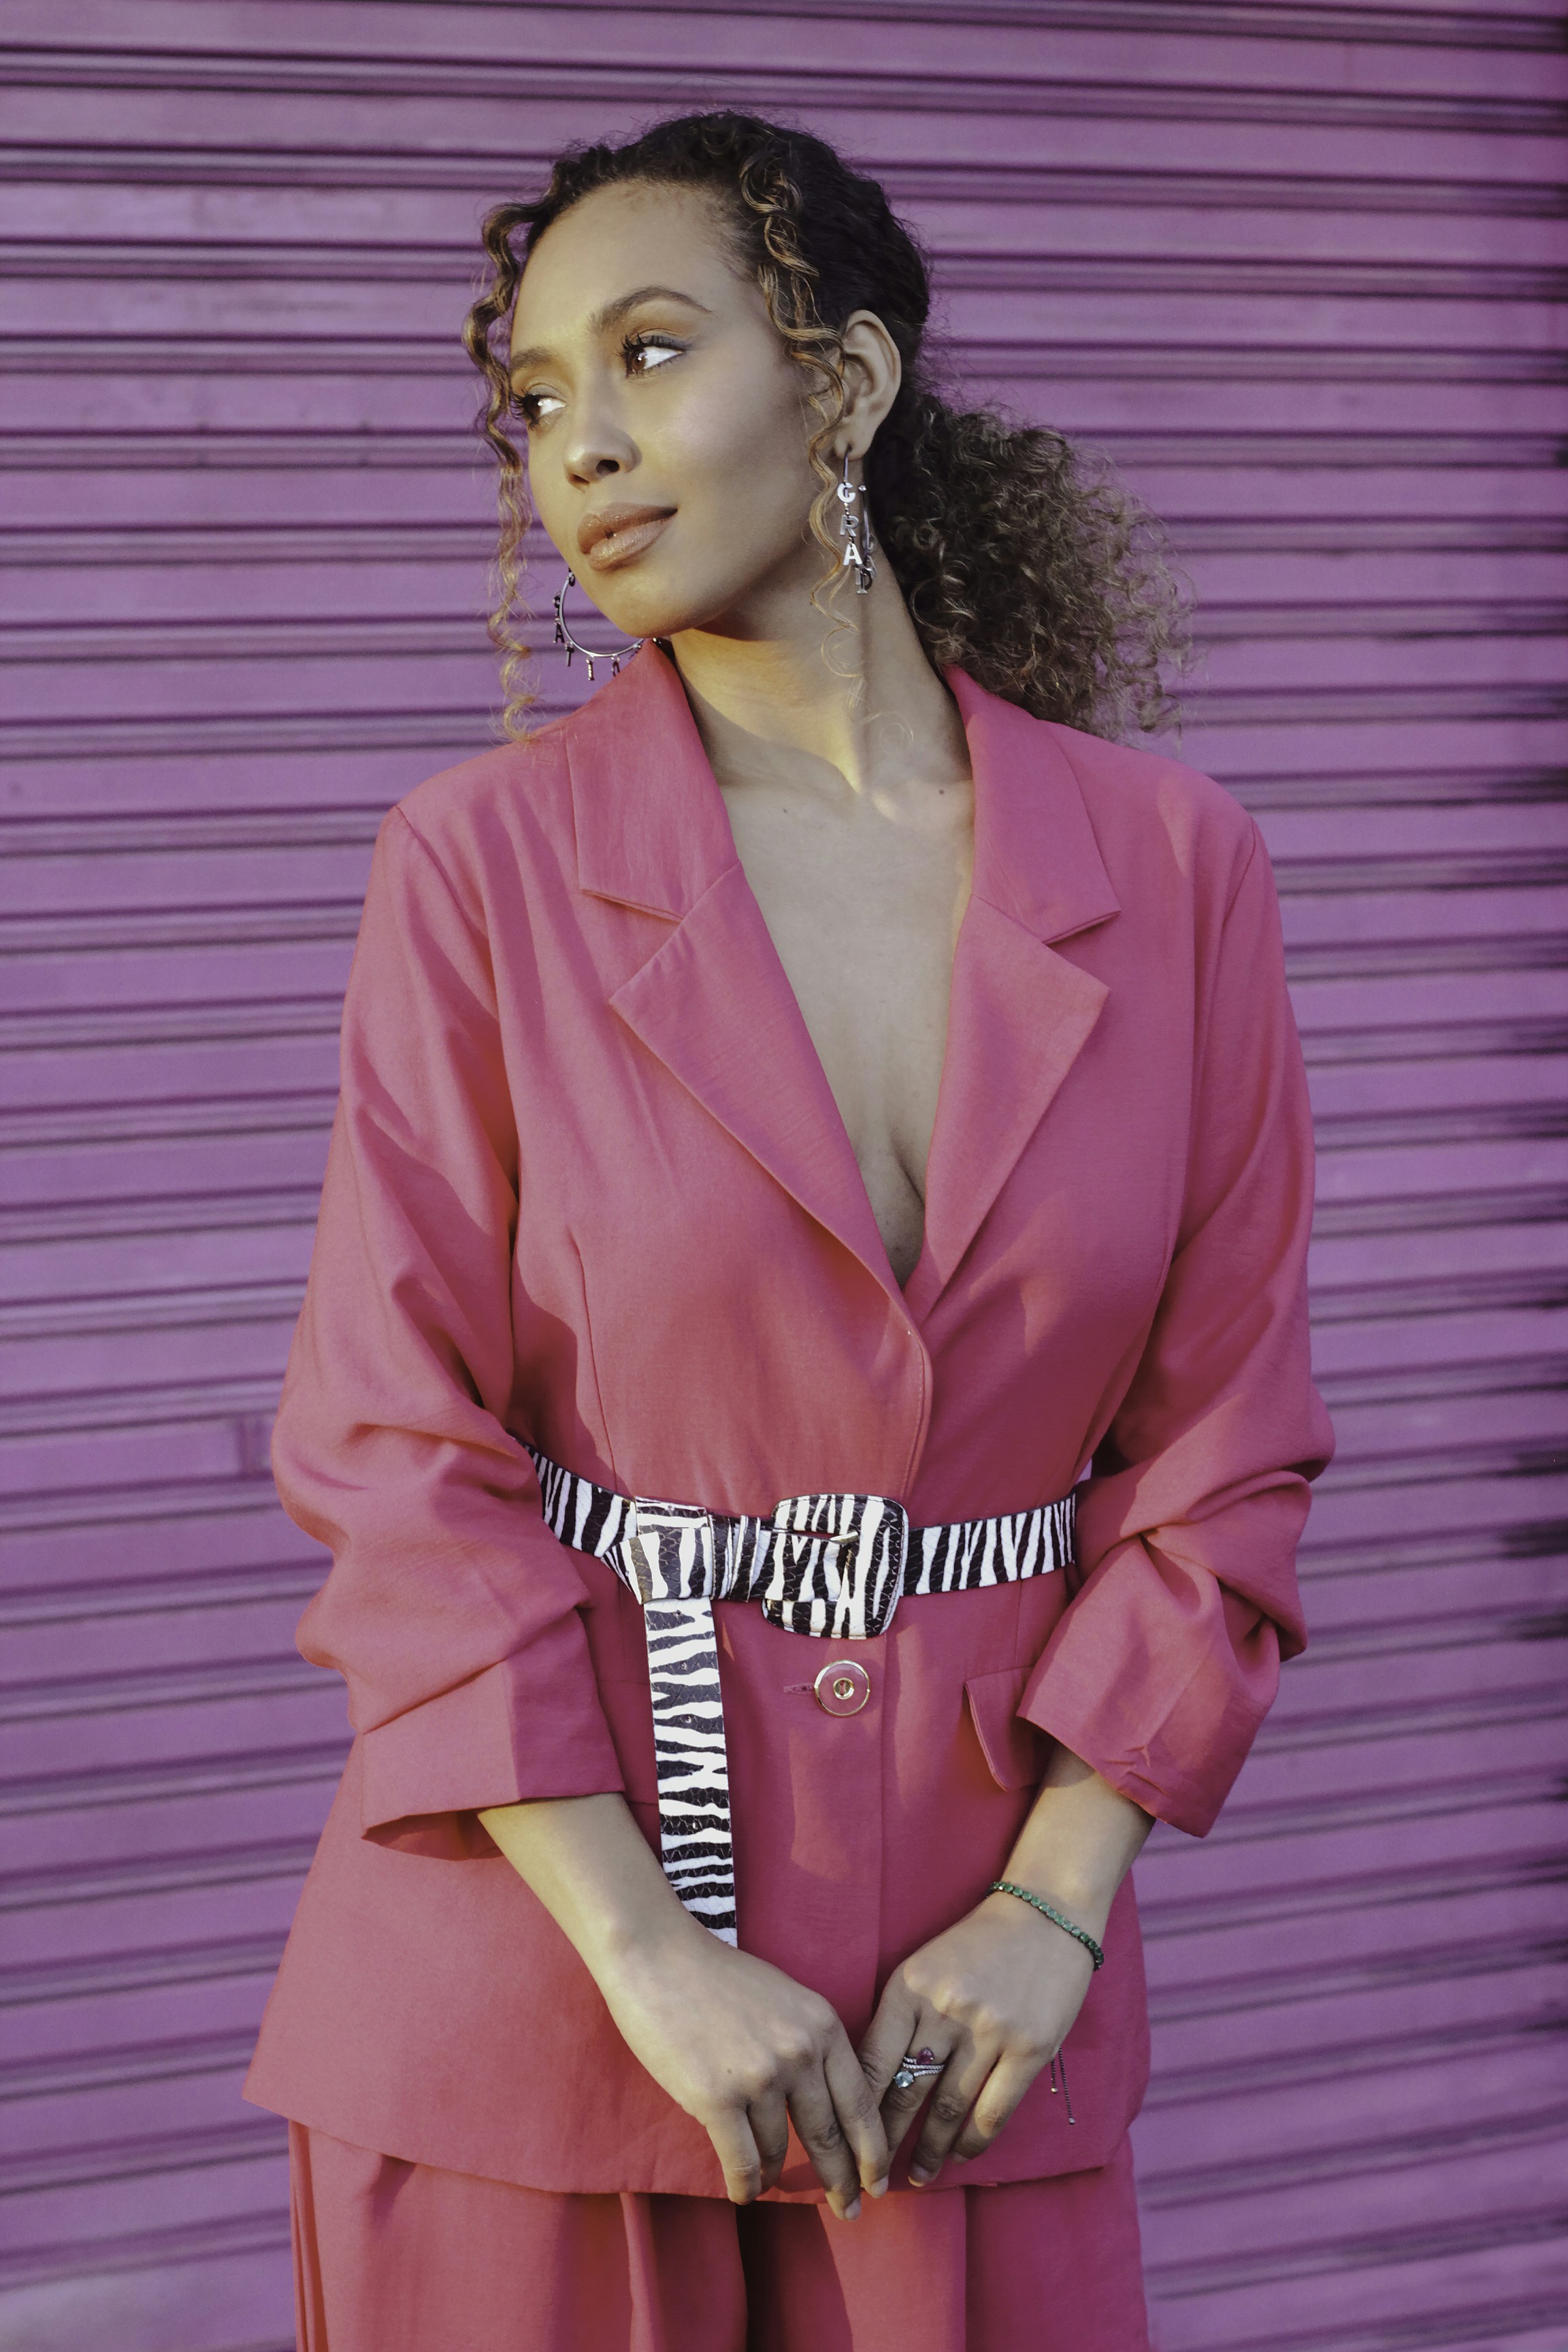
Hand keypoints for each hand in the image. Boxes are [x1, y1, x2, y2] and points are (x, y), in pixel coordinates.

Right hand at [479, 1792, 887, 2218]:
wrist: (657, 1957)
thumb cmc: (716, 1977)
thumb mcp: (784, 1999)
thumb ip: (809, 2044)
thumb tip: (825, 2103)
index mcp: (822, 2025)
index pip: (862, 2103)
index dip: (873, 2150)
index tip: (878, 2181)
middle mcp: (800, 2053)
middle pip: (831, 2135)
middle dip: (842, 2180)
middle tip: (849, 2209)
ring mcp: (760, 2078)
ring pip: (779, 2149)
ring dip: (775, 2174)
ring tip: (770, 2182)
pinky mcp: (718, 2099)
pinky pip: (742, 2162)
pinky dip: (745, 2185)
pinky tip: (743, 2193)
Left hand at [858, 1891, 1094, 2184]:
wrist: (1045, 1914)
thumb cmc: (977, 1946)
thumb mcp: (924, 1968)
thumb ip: (901, 2017)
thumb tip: (872, 2085)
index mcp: (909, 1986)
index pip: (871, 2061)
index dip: (857, 2110)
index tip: (848, 2142)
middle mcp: (945, 2008)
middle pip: (905, 2092)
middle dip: (886, 2142)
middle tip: (875, 2177)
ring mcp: (990, 2029)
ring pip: (948, 2109)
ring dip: (930, 2151)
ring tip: (919, 2176)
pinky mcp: (1030, 2048)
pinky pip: (993, 2111)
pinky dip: (973, 2141)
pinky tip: (961, 2154)